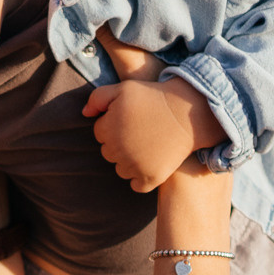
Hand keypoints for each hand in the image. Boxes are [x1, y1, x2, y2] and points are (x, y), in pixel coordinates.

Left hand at [82, 27, 223, 192]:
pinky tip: (151, 163)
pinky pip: (136, 185)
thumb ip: (98, 97)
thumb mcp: (124, 88)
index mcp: (108, 128)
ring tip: (148, 145)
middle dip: (120, 143)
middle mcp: (118, 149)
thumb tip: (84, 114)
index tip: (131, 120)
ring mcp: (134, 166)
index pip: (100, 134)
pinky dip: (141, 179)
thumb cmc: (154, 98)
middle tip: (141, 132)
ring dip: (129, 162)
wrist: (189, 112)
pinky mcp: (151, 178)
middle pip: (108, 153)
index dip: (114, 125)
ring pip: (121, 170)